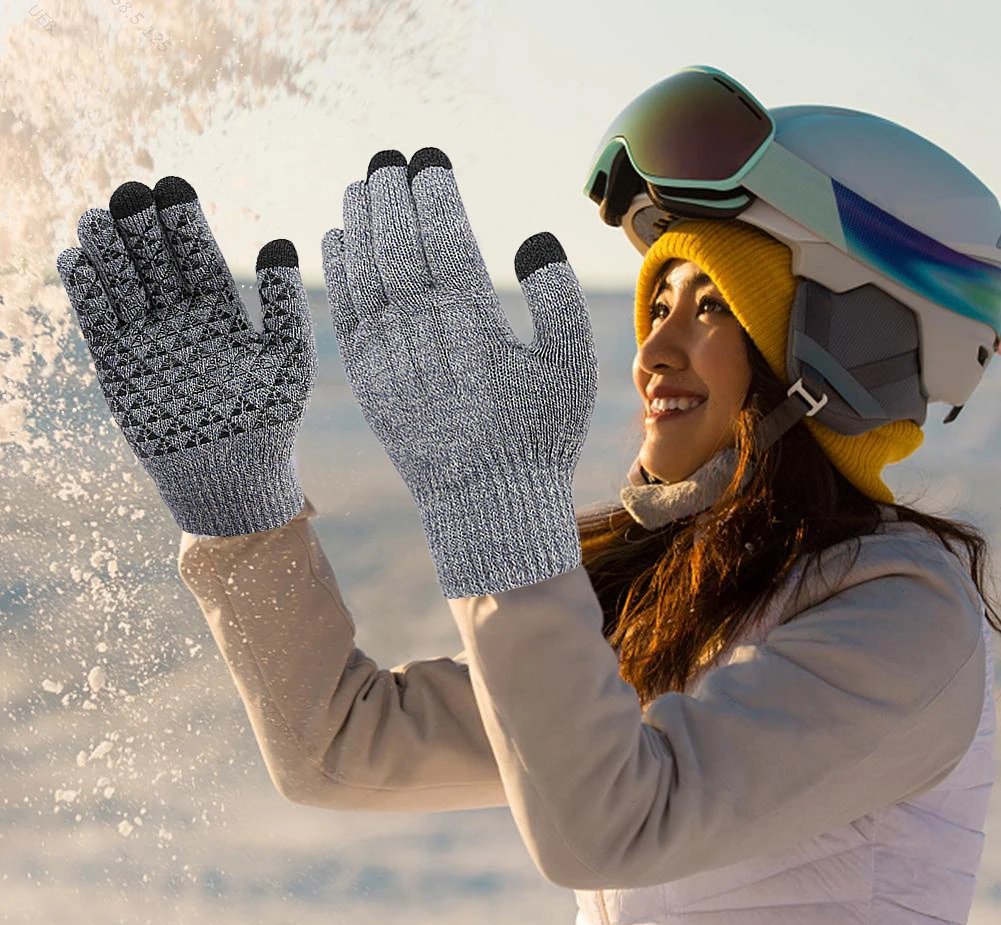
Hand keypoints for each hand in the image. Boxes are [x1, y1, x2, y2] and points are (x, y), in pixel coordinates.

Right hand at [57, 176, 315, 535]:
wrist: (232, 476)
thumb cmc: (269, 418)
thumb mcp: (287, 359)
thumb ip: (284, 304)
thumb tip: (281, 239)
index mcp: (222, 310)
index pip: (198, 254)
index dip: (183, 221)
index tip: (173, 185)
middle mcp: (180, 317)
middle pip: (153, 259)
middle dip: (140, 225)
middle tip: (130, 193)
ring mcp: (146, 338)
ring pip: (121, 281)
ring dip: (107, 248)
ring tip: (97, 218)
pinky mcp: (115, 363)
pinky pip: (96, 319)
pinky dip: (85, 290)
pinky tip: (77, 259)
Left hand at [321, 148, 596, 596]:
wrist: (486, 507)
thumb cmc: (537, 437)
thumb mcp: (569, 370)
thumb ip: (557, 299)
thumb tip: (532, 241)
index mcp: (473, 321)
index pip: (445, 234)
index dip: (434, 190)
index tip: (430, 158)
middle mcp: (422, 331)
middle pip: (397, 242)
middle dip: (392, 192)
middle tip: (390, 158)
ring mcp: (388, 356)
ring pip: (364, 270)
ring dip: (360, 221)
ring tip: (363, 184)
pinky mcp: (368, 380)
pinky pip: (344, 312)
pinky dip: (337, 271)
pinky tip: (337, 237)